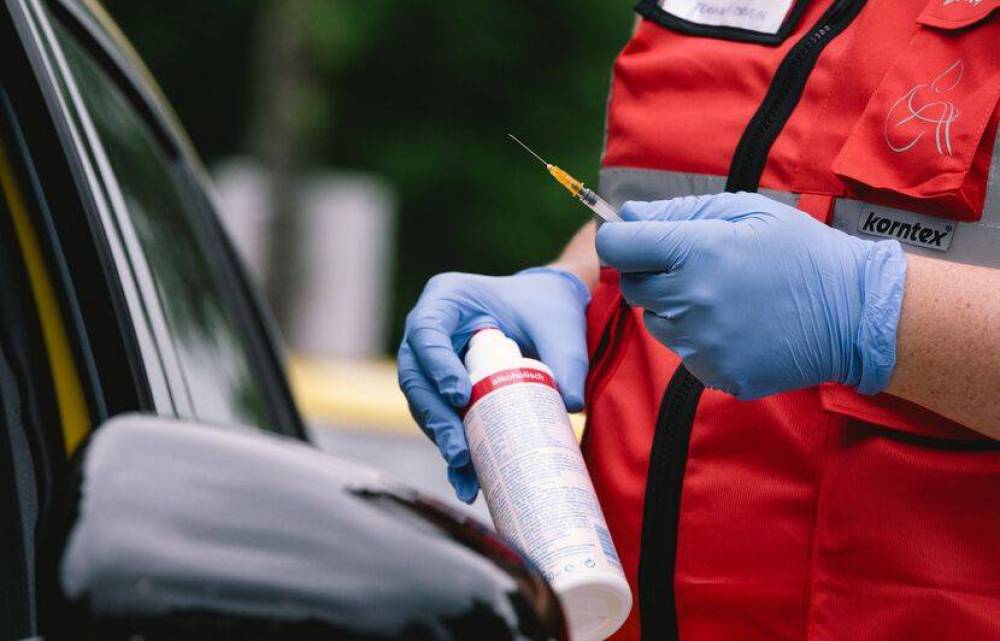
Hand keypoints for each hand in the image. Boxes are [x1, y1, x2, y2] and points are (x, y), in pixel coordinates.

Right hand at [398, 267, 589, 501]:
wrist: (550, 316)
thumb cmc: (548, 309)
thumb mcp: (560, 327)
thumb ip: (567, 359)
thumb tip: (568, 404)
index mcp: (447, 299)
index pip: (427, 332)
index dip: (436, 365)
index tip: (460, 396)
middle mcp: (430, 331)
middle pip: (416, 376)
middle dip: (435, 417)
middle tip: (460, 449)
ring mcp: (432, 363)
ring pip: (423, 404)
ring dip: (441, 438)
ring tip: (465, 469)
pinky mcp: (444, 392)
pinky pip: (441, 421)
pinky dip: (453, 451)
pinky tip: (468, 482)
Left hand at [595, 192, 906, 398]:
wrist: (853, 311)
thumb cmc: (800, 252)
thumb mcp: (744, 211)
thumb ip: (677, 212)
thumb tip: (627, 216)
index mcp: (694, 251)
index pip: (617, 246)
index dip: (618, 239)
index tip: (631, 239)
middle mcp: (690, 299)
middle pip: (633, 288)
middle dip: (651, 274)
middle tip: (693, 266)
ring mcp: (701, 342)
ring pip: (657, 323)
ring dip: (675, 308)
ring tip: (723, 296)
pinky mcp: (715, 373)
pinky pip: (685, 353)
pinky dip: (701, 339)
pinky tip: (738, 325)